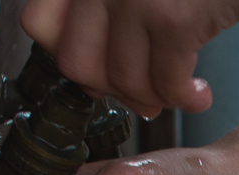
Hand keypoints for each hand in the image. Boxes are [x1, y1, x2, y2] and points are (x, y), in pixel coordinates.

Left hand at [19, 0, 238, 116]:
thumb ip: (112, 1)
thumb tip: (97, 64)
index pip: (40, 24)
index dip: (69, 54)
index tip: (100, 65)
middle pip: (76, 62)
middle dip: (112, 90)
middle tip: (141, 91)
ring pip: (120, 80)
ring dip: (154, 99)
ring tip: (177, 93)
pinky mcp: (173, 17)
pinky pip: (165, 84)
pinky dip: (185, 101)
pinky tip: (198, 94)